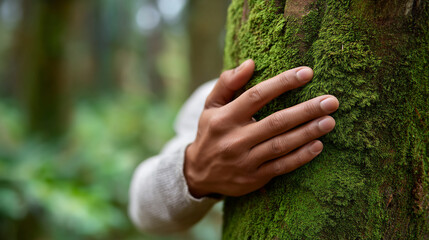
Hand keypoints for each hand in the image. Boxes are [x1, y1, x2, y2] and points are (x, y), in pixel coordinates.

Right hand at [184, 59, 338, 197]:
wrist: (198, 173)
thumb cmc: (210, 132)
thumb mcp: (211, 106)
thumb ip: (228, 83)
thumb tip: (250, 63)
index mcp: (225, 117)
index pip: (257, 96)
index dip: (283, 83)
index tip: (307, 73)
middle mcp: (235, 139)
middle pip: (276, 122)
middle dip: (306, 110)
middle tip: (331, 101)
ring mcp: (245, 160)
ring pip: (281, 145)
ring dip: (308, 133)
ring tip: (330, 121)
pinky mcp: (254, 178)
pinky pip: (281, 166)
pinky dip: (301, 157)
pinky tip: (318, 145)